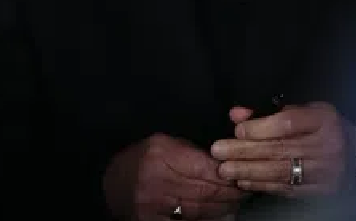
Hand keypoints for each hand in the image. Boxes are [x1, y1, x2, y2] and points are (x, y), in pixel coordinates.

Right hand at [103, 133, 249, 219]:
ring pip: (200, 209)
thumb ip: (192, 151)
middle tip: (246, 190)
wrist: (109, 183)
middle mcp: (158, 180)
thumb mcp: (163, 143)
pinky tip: (221, 213)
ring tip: (237, 201)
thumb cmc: (140, 159)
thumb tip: (225, 161)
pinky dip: (208, 218)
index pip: (205, 167)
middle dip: (230, 192)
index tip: (242, 173)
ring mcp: (154, 205)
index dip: (227, 173)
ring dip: (224, 206)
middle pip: (205, 190)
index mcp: (161, 155)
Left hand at [211, 102, 349, 196]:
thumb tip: (236, 115)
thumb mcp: (304, 110)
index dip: (261, 128)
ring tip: (225, 169)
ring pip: (281, 171)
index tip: (237, 130)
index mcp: (324, 120)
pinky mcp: (322, 190)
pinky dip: (263, 185)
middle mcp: (327, 146)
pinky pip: (287, 188)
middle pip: (280, 149)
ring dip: (249, 171)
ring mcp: (326, 171)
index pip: (289, 124)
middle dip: (245, 151)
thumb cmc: (324, 128)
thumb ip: (269, 112)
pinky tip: (244, 181)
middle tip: (219, 152)